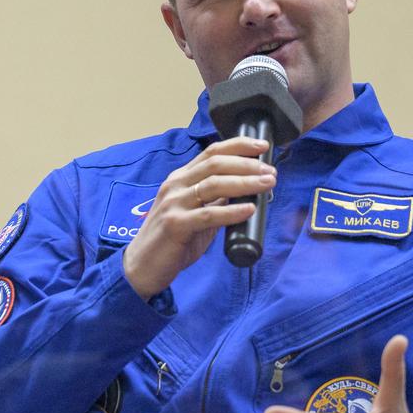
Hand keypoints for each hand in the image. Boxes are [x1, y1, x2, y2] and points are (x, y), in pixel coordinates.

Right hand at [121, 136, 274, 299]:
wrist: (141, 266)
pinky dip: (232, 211)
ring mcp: (173, 205)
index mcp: (180, 179)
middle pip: (215, 164)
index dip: (238, 146)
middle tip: (270, 172)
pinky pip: (208, 215)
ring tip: (267, 185)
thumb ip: (215, 201)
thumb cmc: (170, 241)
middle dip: (248, 165)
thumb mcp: (194, 214)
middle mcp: (175, 186)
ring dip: (245, 183)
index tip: (262, 146)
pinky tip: (249, 210)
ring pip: (213, 185)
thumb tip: (245, 191)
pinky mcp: (175, 225)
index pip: (211, 152)